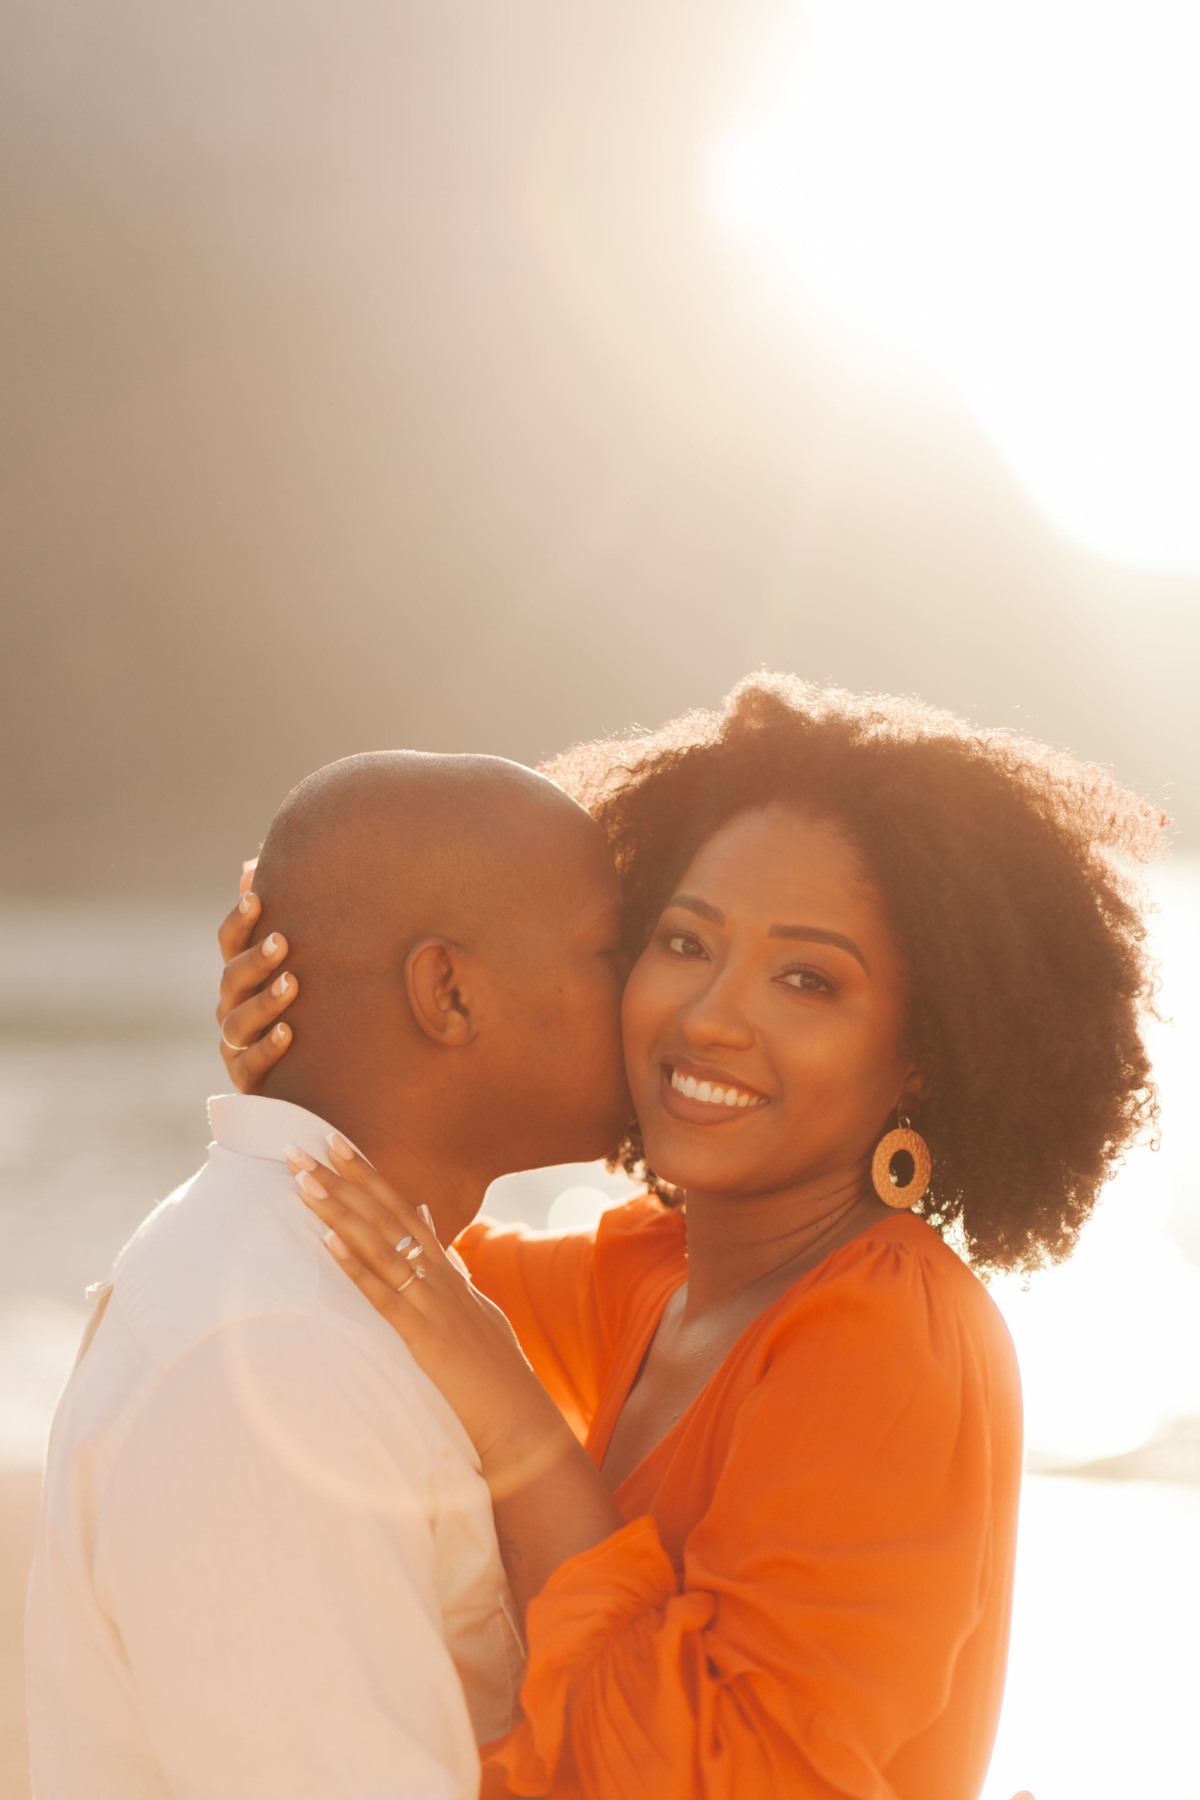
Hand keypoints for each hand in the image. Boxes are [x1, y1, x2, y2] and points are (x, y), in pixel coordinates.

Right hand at [216, 875, 295, 1092]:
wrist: (325, 1071)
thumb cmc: (314, 997)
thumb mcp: (306, 955)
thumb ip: (284, 912)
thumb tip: (251, 865)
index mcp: (244, 973)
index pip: (230, 942)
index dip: (240, 919)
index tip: (257, 896)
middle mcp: (235, 1006)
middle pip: (232, 979)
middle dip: (255, 959)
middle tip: (282, 941)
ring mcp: (238, 1044)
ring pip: (237, 1022)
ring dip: (264, 1001)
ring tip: (292, 984)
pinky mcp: (249, 1079)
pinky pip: (250, 1065)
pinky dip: (267, 1048)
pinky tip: (289, 1033)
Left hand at [289, 1135, 574, 1496]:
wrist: (521, 1420)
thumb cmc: (496, 1371)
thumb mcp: (475, 1306)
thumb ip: (451, 1264)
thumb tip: (429, 1221)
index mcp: (447, 1269)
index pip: (401, 1208)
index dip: (368, 1175)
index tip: (336, 1143)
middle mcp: (440, 1275)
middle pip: (386, 1214)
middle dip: (343, 1178)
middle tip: (303, 1144)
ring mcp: (433, 1302)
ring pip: (379, 1245)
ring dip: (339, 1210)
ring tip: (304, 1180)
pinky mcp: (424, 1336)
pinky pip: (383, 1294)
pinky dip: (356, 1266)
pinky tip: (329, 1240)